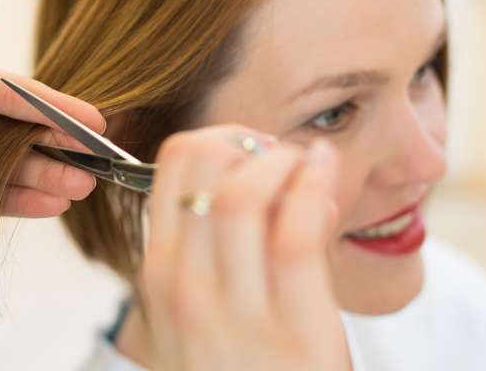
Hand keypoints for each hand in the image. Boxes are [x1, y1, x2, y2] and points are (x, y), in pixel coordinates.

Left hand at [0, 24, 104, 226]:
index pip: (19, 94)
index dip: (59, 107)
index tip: (95, 120)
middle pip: (31, 133)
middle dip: (67, 146)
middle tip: (99, 162)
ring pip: (22, 168)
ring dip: (53, 177)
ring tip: (80, 188)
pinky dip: (26, 203)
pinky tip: (52, 205)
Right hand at [141, 125, 350, 370]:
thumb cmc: (243, 370)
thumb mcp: (207, 310)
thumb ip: (228, 247)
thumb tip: (278, 178)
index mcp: (159, 275)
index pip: (171, 165)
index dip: (217, 137)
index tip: (251, 148)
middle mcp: (182, 288)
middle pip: (203, 163)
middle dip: (249, 138)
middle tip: (282, 154)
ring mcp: (233, 312)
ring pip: (244, 191)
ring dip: (284, 158)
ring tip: (310, 165)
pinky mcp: (293, 332)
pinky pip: (296, 231)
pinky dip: (314, 185)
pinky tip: (326, 172)